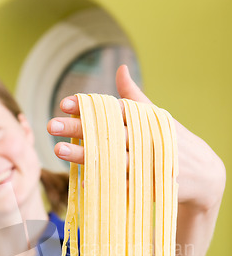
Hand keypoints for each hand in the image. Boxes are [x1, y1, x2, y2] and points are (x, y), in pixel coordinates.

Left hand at [47, 65, 225, 211]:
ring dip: (84, 155)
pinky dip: (103, 182)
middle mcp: (146, 139)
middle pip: (108, 133)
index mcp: (147, 120)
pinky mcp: (148, 186)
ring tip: (59, 150)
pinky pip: (122, 185)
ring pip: (111, 158)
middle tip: (52, 125)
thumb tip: (120, 69)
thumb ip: (135, 97)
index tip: (64, 104)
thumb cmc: (173, 142)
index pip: (114, 109)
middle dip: (79, 128)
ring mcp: (147, 164)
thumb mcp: (157, 118)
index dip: (90, 106)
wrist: (204, 176)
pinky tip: (82, 180)